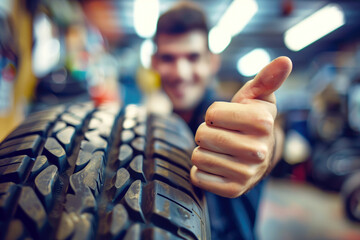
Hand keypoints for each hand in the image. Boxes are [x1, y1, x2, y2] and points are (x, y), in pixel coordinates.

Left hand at [190, 56, 291, 197]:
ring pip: (198, 156)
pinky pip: (198, 176)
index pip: (212, 113)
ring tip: (220, 150)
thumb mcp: (258, 97)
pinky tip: (217, 165)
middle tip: (222, 134)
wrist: (258, 155)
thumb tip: (285, 60)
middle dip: (206, 132)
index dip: (214, 114)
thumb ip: (266, 79)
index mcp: (262, 122)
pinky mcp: (233, 190)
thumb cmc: (251, 120)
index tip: (226, 118)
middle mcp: (257, 151)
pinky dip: (201, 169)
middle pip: (202, 135)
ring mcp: (246, 173)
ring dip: (203, 150)